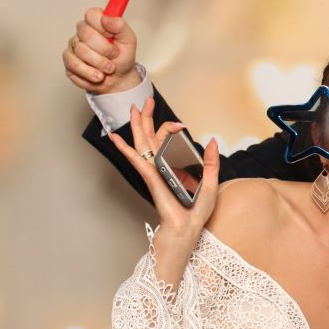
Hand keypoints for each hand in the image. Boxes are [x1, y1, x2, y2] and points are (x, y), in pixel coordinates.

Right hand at [63, 7, 140, 94]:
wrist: (119, 79)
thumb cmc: (122, 57)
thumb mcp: (129, 40)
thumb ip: (120, 26)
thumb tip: (106, 18)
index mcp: (97, 23)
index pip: (91, 15)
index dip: (102, 27)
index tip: (112, 37)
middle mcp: (82, 32)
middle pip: (86, 34)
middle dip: (105, 50)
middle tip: (114, 55)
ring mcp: (73, 46)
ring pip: (81, 51)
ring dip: (100, 63)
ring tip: (109, 68)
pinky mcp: (68, 62)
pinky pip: (74, 65)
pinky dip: (90, 73)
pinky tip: (98, 75)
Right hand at [107, 96, 219, 235]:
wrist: (189, 227)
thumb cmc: (196, 210)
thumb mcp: (210, 181)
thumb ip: (210, 161)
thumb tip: (212, 141)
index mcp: (173, 165)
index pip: (167, 140)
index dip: (171, 128)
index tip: (181, 125)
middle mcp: (161, 166)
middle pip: (150, 137)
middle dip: (147, 118)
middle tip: (146, 101)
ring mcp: (154, 171)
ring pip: (142, 143)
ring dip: (136, 125)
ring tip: (133, 109)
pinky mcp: (151, 178)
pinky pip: (137, 160)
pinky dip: (125, 148)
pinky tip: (116, 138)